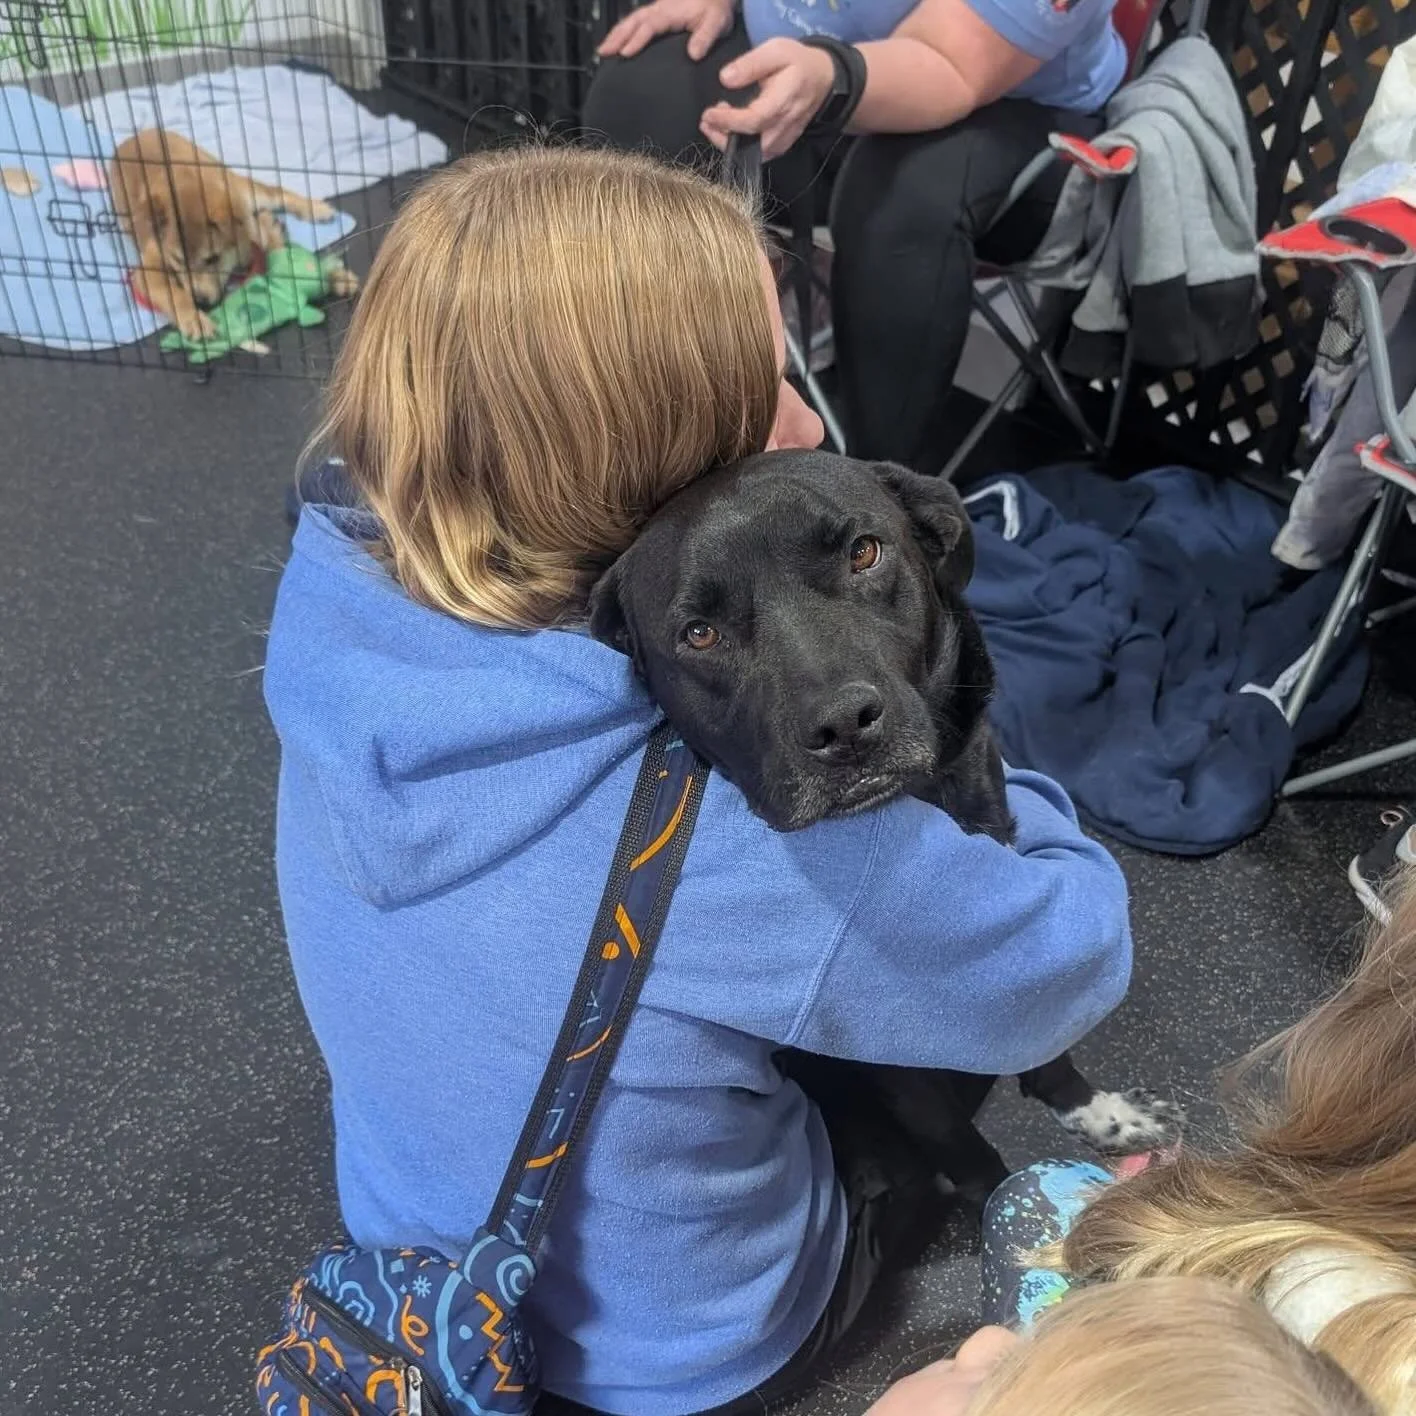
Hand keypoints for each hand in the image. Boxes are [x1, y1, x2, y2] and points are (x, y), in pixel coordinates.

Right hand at [598, 0, 734, 60]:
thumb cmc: (717, 9)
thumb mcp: (717, 22)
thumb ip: (705, 38)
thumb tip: (693, 54)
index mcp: (671, 12)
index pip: (650, 25)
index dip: (637, 39)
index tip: (625, 53)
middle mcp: (661, 9)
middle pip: (634, 21)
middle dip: (617, 36)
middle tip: (603, 52)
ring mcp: (657, 10)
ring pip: (632, 20)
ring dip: (616, 34)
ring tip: (603, 51)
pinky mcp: (658, 14)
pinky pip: (636, 22)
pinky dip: (624, 32)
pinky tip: (618, 43)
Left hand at [699, 39, 835, 160]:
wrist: (822, 78)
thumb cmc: (798, 63)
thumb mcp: (775, 50)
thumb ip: (750, 64)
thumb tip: (725, 78)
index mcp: (783, 100)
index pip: (753, 120)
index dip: (728, 121)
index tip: (708, 113)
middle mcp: (784, 124)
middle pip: (751, 144)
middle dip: (723, 137)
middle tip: (706, 121)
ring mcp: (784, 138)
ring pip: (754, 154)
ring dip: (730, 144)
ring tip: (714, 125)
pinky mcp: (782, 144)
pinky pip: (760, 155)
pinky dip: (742, 148)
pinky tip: (730, 132)